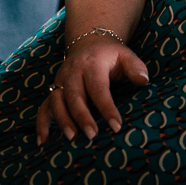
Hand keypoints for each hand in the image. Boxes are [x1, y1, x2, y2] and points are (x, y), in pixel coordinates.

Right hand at [35, 36, 150, 143]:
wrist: (89, 43)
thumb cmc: (111, 55)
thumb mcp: (126, 55)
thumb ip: (136, 67)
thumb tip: (143, 81)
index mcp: (92, 64)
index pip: (98, 88)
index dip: (107, 107)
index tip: (117, 125)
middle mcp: (72, 72)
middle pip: (74, 96)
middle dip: (82, 116)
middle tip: (92, 135)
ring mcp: (60, 81)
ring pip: (56, 101)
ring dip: (62, 120)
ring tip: (72, 138)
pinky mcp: (54, 90)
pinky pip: (44, 107)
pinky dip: (41, 124)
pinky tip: (44, 141)